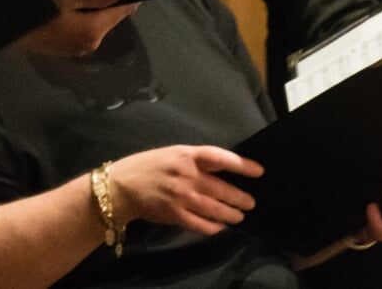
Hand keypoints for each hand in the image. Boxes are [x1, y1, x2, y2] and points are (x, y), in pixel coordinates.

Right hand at [13, 0, 137, 56]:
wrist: (6, 27)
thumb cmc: (36, 12)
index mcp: (93, 31)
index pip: (121, 13)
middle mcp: (88, 45)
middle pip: (108, 20)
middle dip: (111, 4)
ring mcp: (75, 50)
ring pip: (95, 26)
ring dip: (96, 12)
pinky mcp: (63, 50)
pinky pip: (81, 32)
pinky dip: (83, 20)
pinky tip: (74, 7)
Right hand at [106, 145, 262, 235]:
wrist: (122, 186)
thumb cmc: (149, 166)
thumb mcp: (172, 154)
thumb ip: (195, 160)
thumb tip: (222, 169)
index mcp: (187, 156)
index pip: (220, 158)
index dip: (242, 165)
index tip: (259, 171)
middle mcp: (187, 175)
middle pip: (222, 189)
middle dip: (240, 198)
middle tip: (250, 203)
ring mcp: (181, 197)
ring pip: (215, 209)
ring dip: (231, 215)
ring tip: (239, 217)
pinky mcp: (175, 215)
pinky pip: (201, 224)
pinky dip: (214, 227)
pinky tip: (220, 227)